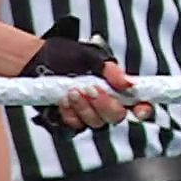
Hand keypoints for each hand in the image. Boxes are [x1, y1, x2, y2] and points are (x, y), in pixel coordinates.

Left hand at [22, 18, 152, 130]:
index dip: (144, 109)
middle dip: (104, 104)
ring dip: (85, 108)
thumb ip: (110, 70)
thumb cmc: (65, 55)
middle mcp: (105, 104)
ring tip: (72, 90)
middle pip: (116, 116)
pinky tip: (63, 100)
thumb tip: (129, 84)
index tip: (140, 109)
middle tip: (90, 88)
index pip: (138, 104)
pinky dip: (70, 113)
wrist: (36, 60)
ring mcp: (88, 115)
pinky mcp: (71, 121)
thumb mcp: (89, 55)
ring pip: (96, 123)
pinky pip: (76, 126)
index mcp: (116, 88)